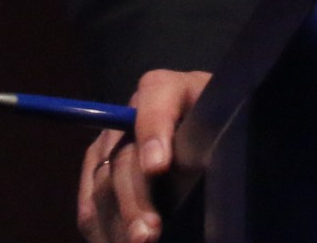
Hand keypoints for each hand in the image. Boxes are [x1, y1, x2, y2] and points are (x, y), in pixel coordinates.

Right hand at [77, 69, 211, 242]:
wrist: (205, 133)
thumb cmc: (222, 126)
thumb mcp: (226, 120)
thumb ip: (216, 132)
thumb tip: (209, 163)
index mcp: (170, 89)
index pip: (155, 96)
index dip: (154, 130)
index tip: (158, 166)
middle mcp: (132, 112)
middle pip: (125, 154)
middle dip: (135, 198)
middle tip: (148, 232)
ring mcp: (110, 142)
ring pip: (104, 184)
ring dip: (119, 220)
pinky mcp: (97, 171)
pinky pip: (90, 205)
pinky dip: (104, 230)